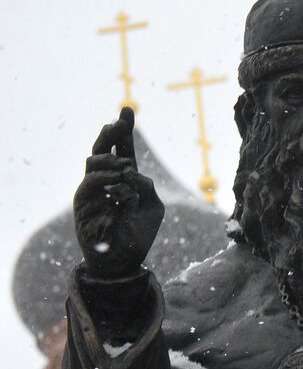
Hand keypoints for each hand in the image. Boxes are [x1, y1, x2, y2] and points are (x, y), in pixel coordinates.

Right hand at [72, 107, 163, 278]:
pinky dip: (105, 178)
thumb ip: (146, 186)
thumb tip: (129, 169)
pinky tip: (118, 178)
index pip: (123, 150)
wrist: (124, 258)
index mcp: (126, 179)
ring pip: (92, 161)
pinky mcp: (83, 202)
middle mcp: (107, 181)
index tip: (127, 110)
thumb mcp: (154, 207)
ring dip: (110, 159)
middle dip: (110, 134)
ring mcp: (92, 190)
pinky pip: (90, 183)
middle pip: (102, 150)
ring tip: (125, 166)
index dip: (124, 132)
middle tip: (118, 123)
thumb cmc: (140, 233)